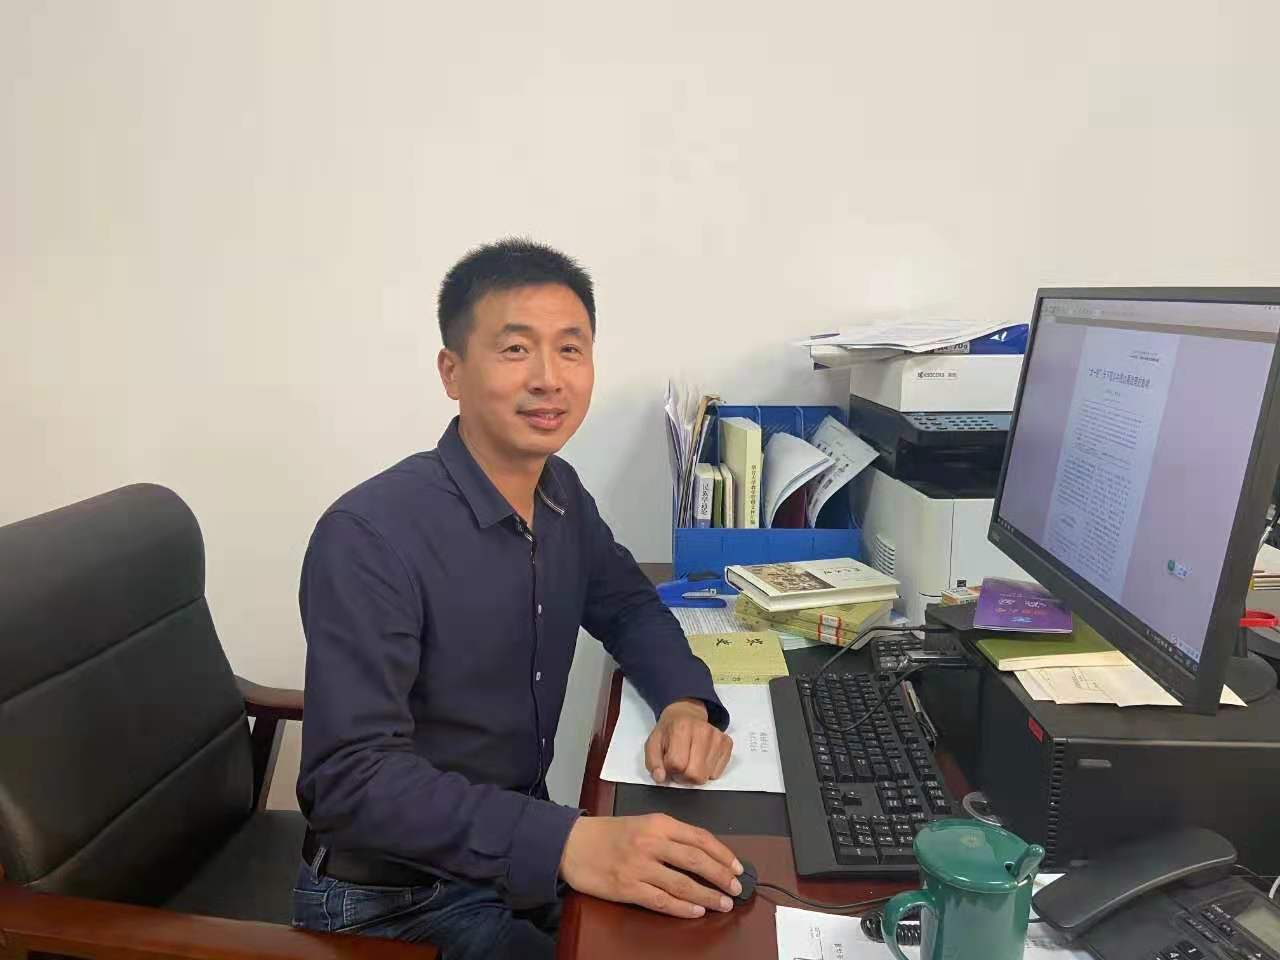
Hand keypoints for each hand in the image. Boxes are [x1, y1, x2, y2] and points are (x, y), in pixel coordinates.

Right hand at [560, 813, 743, 917]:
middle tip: (736, 889)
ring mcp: (640, 866)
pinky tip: (696, 912)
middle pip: (697, 861)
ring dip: (707, 896)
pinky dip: (683, 908)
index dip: (722, 854)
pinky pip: (662, 901)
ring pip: (683, 884)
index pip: (700, 837)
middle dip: (721, 877)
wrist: (572, 844)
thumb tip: (704, 855)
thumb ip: (670, 836)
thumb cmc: (609, 834)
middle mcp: (651, 842)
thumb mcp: (643, 823)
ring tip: (723, 904)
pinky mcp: (628, 888)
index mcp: (658, 823)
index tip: (737, 867)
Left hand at [644, 698, 732, 784]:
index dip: (670, 769)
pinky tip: (701, 759)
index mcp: (681, 728)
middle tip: (680, 766)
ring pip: (707, 775)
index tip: (669, 763)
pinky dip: (708, 771)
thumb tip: (661, 777)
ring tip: (690, 761)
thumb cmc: (669, 731)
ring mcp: (717, 737)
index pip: (677, 764)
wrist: (685, 715)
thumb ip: (653, 762)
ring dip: (696, 774)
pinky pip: (717, 773)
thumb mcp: (653, 743)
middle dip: (684, 776)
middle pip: (695, 774)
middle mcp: (702, 731)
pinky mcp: (727, 743)